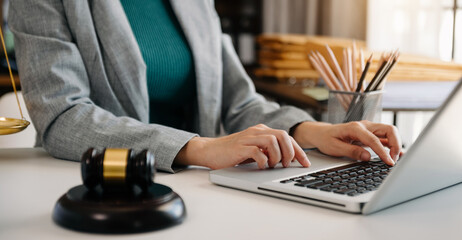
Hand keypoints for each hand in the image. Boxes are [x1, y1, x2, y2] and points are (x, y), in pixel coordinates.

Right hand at [175, 124, 309, 169]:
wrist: (210, 150)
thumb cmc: (232, 153)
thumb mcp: (254, 150)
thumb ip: (268, 150)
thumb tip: (288, 159)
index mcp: (262, 130)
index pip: (286, 137)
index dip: (298, 150)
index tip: (305, 163)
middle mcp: (257, 131)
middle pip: (283, 135)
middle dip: (290, 152)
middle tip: (287, 165)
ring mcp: (248, 138)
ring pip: (273, 141)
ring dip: (277, 156)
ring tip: (273, 165)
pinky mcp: (240, 147)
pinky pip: (258, 151)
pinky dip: (263, 160)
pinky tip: (261, 166)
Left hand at [292, 121, 401, 165]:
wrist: (321, 133)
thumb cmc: (326, 139)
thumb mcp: (335, 148)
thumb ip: (351, 152)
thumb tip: (367, 157)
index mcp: (355, 128)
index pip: (374, 140)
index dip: (383, 152)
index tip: (389, 163)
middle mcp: (364, 125)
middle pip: (389, 130)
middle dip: (396, 144)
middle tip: (394, 160)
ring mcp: (368, 128)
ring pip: (389, 132)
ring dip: (395, 144)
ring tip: (395, 159)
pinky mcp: (370, 133)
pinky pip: (385, 137)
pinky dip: (392, 145)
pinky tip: (395, 154)